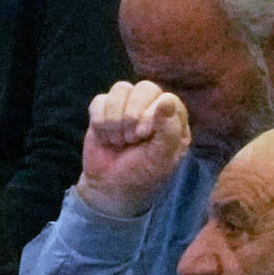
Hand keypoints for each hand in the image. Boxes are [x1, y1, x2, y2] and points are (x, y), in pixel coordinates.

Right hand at [72, 83, 191, 220]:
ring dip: (115, 117)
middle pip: (145, 87)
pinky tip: (105, 137)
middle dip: (132, 113)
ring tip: (118, 140)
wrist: (109, 187)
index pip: (167, 99)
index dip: (150, 114)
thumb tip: (167, 99)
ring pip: (121, 89)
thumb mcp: (161, 159)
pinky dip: (99, 120)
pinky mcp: (105, 110)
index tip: (142, 136)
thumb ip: (169, 130)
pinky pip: (100, 100)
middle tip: (129, 138)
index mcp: (174, 120)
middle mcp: (153, 108)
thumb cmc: (142, 174)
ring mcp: (128, 107)